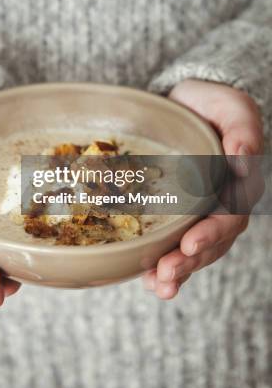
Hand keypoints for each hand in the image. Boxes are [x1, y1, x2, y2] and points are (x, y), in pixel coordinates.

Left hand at [142, 79, 262, 298]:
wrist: (186, 102)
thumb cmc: (213, 104)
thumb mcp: (233, 108)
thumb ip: (242, 131)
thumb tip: (242, 162)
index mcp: (238, 185)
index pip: (229, 216)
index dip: (211, 234)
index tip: (188, 244)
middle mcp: (220, 204)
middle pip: (210, 243)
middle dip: (187, 262)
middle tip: (165, 275)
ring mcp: (198, 211)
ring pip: (191, 250)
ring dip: (176, 271)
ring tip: (158, 286)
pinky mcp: (175, 212)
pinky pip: (171, 242)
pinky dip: (159, 262)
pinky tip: (145, 277)